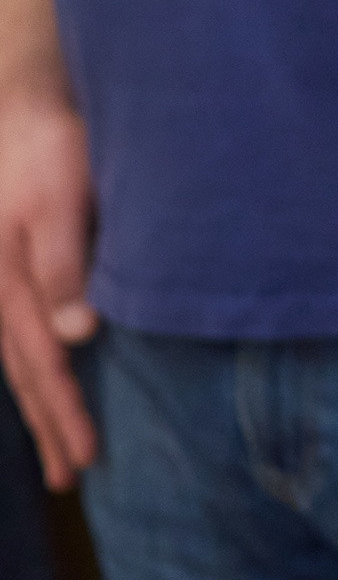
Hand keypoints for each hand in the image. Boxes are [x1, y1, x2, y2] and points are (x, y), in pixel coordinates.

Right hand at [0, 90, 98, 487]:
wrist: (22, 101)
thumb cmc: (46, 145)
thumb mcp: (59, 198)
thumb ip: (65, 262)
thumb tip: (78, 335)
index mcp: (9, 285)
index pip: (43, 365)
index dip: (64, 413)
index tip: (86, 459)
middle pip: (25, 372)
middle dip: (49, 425)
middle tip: (72, 478)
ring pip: (17, 359)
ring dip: (39, 405)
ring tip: (59, 451)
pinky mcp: (8, 266)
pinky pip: (15, 335)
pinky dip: (29, 369)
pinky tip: (40, 380)